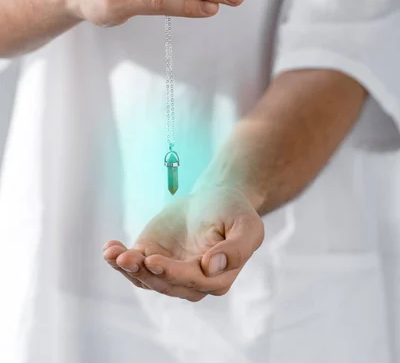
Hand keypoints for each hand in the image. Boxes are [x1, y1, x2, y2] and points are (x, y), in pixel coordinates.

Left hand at [103, 186, 264, 301]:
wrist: (215, 196)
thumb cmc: (234, 211)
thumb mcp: (246, 226)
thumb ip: (236, 249)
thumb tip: (211, 267)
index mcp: (217, 278)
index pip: (192, 281)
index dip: (172, 273)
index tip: (154, 261)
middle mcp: (191, 281)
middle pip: (165, 283)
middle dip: (144, 272)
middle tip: (127, 258)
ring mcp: (169, 271)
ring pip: (145, 278)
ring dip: (127, 268)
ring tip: (113, 253)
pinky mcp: (152, 258)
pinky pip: (133, 265)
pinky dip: (119, 259)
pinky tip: (109, 249)